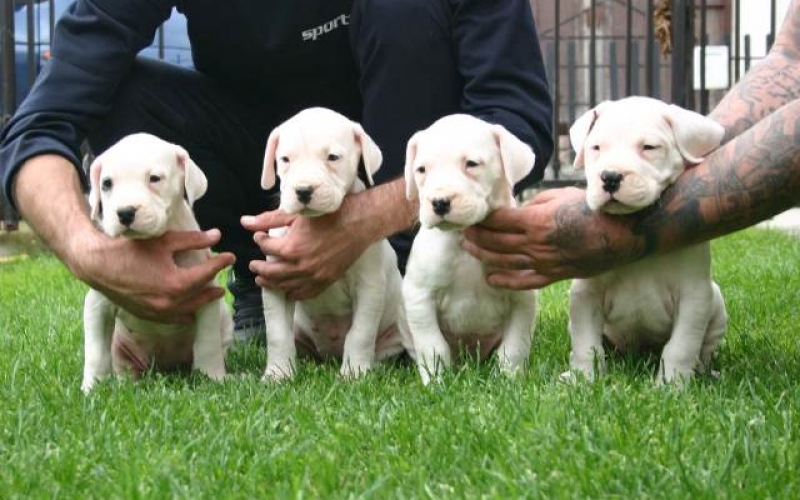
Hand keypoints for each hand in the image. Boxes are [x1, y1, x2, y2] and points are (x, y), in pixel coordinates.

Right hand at [72, 229, 234, 323]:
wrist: (97, 266)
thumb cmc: (130, 250)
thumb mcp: (164, 241)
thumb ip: (193, 240)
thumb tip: (217, 235)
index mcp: (177, 283)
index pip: (207, 273)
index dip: (220, 263)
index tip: (230, 257)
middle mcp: (170, 302)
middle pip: (201, 295)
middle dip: (213, 286)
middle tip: (222, 279)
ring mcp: (159, 312)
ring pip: (189, 310)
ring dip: (202, 301)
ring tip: (212, 294)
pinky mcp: (148, 316)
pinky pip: (173, 319)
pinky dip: (185, 315)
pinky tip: (190, 313)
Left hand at [242, 209, 372, 300]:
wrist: (358, 224)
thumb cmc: (329, 215)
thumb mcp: (297, 214)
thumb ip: (269, 219)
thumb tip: (245, 222)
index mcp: (291, 247)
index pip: (266, 248)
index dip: (260, 241)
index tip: (260, 237)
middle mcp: (300, 266)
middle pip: (271, 273)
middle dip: (259, 269)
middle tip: (254, 266)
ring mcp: (314, 276)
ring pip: (285, 286)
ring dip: (271, 284)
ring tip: (263, 280)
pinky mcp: (326, 281)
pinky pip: (305, 294)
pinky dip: (294, 294)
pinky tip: (288, 291)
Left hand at [462, 187, 641, 288]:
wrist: (622, 232)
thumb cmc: (591, 208)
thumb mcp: (559, 196)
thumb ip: (533, 204)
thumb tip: (515, 209)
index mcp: (536, 221)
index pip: (498, 220)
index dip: (482, 218)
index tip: (472, 215)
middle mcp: (536, 244)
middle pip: (496, 241)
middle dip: (476, 235)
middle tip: (462, 231)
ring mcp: (545, 261)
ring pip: (505, 261)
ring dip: (483, 255)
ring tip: (468, 249)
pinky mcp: (555, 274)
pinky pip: (525, 282)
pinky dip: (506, 281)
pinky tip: (490, 279)